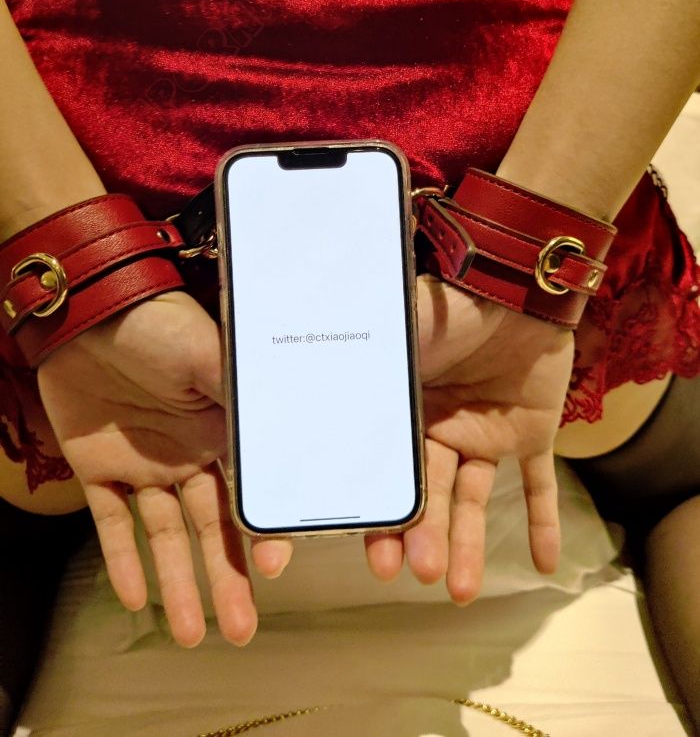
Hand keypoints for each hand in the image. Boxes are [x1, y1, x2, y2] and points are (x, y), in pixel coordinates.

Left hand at [37, 291, 291, 646]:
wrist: (90, 311)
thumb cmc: (158, 324)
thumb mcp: (212, 357)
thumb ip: (248, 397)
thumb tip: (297, 428)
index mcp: (224, 431)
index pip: (248, 495)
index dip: (259, 537)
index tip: (273, 576)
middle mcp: (191, 453)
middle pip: (213, 528)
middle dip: (227, 580)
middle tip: (241, 629)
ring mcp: (146, 462)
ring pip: (167, 534)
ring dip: (179, 582)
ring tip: (192, 633)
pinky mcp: (100, 465)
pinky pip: (113, 521)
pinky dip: (123, 558)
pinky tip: (136, 596)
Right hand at [365, 274, 573, 602]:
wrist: (517, 288)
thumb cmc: (452, 309)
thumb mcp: (399, 340)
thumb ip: (362, 366)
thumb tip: (296, 379)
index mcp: (408, 415)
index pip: (393, 475)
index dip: (384, 517)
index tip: (374, 559)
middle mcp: (442, 431)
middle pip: (431, 496)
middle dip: (425, 538)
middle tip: (420, 575)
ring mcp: (486, 435)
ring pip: (474, 500)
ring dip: (470, 545)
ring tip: (460, 591)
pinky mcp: (531, 435)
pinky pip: (537, 485)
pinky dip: (543, 522)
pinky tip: (542, 565)